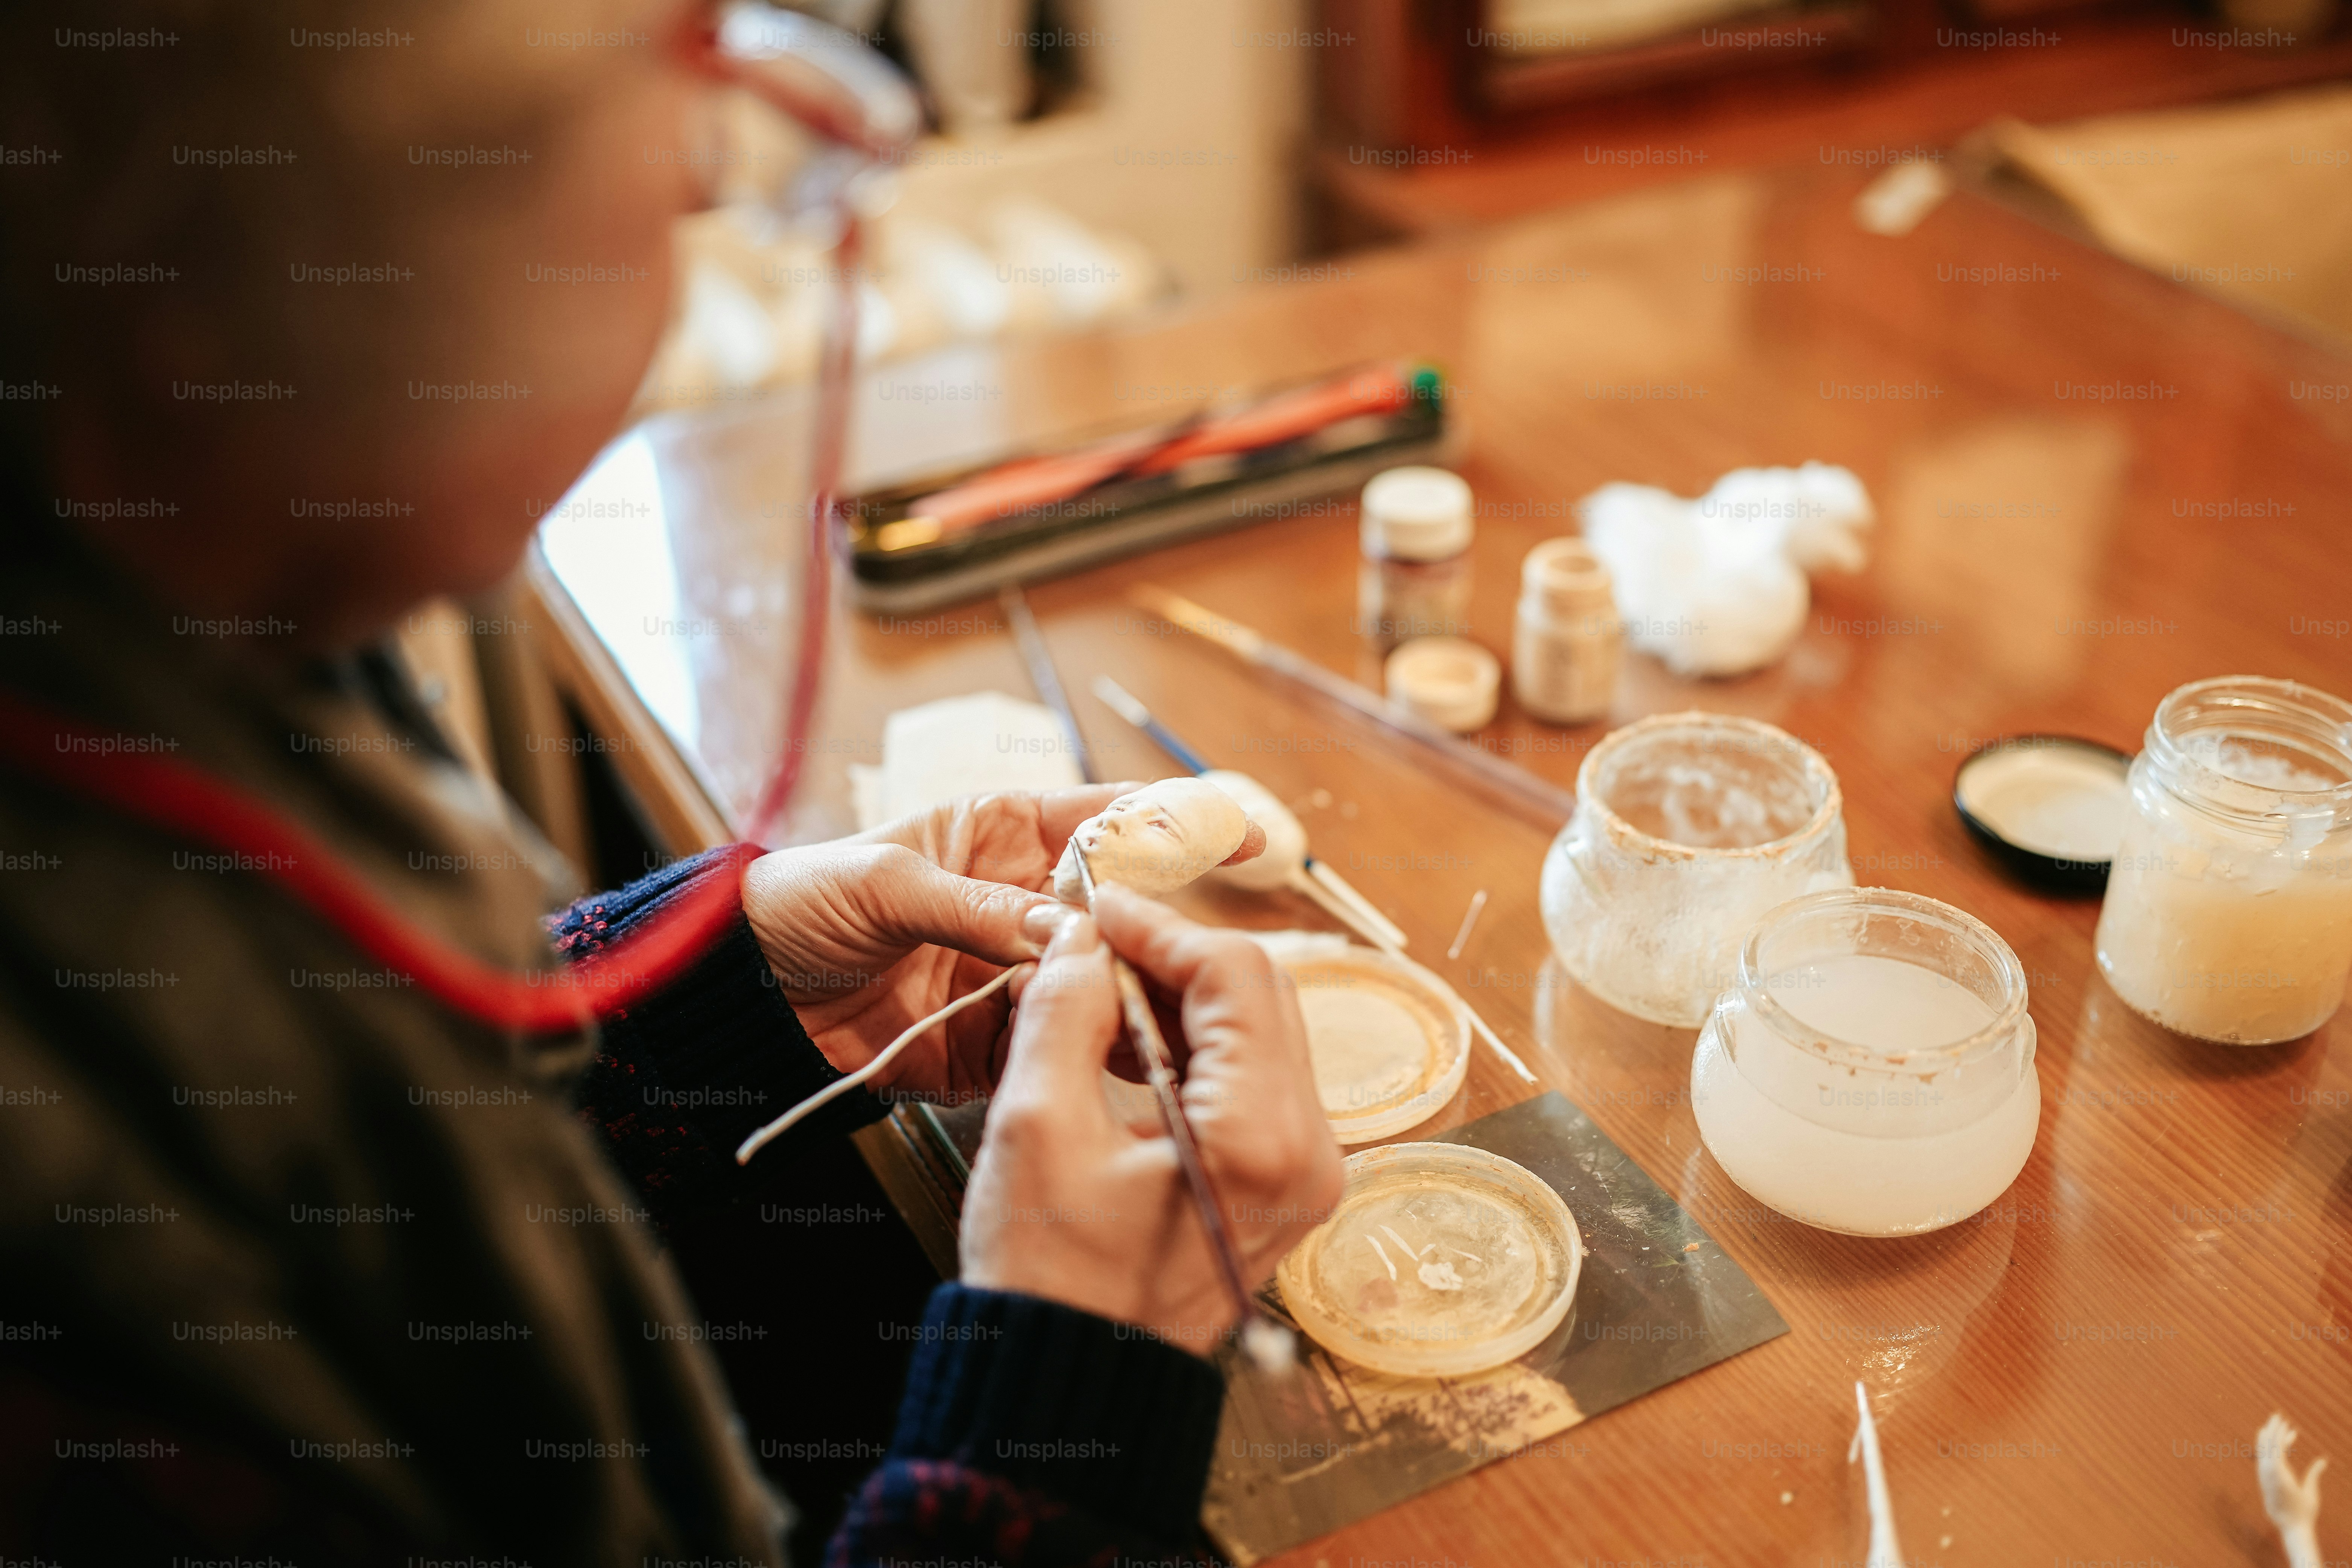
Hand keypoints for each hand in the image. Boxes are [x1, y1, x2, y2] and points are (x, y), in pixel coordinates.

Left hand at [739, 786, 1261, 1106]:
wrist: (744, 996)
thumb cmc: (801, 903)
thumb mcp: (884, 884)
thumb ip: (973, 906)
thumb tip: (1057, 931)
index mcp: (1002, 834)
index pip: (1106, 818)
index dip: (1176, 821)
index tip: (1239, 833)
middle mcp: (1021, 901)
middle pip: (1119, 912)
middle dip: (1157, 933)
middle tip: (1190, 958)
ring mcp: (1014, 973)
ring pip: (1102, 983)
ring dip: (1128, 999)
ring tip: (1160, 1017)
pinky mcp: (998, 1039)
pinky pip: (1061, 1044)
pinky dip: (1085, 1054)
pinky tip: (1113, 1061)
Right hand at [959, 885, 1343, 1352]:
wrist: (1070, 1377)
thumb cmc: (1049, 1273)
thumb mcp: (1036, 1123)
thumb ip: (1064, 1009)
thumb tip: (1081, 935)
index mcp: (1263, 1137)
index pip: (1235, 976)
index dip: (1160, 926)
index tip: (1097, 907)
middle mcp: (1312, 1151)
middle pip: (1261, 996)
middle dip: (1174, 957)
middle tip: (1094, 940)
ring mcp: (1308, 1171)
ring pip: (1259, 1032)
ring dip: (1183, 998)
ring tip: (1100, 987)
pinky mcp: (1285, 1183)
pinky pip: (1253, 1080)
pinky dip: (1195, 1046)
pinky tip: (1129, 1038)